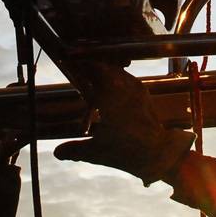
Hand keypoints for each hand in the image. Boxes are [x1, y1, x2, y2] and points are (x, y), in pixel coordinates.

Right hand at [54, 63, 192, 185]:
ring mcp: (137, 89)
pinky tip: (110, 90)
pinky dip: (116, 79)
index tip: (71, 63)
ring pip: (117, 71)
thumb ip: (74, 150)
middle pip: (105, 68)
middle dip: (92, 69)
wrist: (158, 153)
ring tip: (93, 80)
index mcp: (110, 95)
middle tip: (80, 73)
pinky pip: (127, 78)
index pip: (93, 70)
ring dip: (105, 73)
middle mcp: (124, 87)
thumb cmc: (126, 151)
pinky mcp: (144, 94)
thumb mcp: (96, 152)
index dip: (82, 66)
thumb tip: (56, 152)